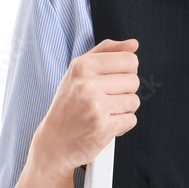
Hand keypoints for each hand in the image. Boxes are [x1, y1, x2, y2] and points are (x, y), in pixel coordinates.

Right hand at [30, 38, 140, 179]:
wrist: (54, 142)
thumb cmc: (70, 104)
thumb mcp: (80, 72)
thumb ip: (107, 52)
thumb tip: (133, 44)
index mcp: (81, 66)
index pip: (129, 60)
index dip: (126, 71)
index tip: (112, 80)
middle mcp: (86, 84)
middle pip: (134, 80)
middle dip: (124, 91)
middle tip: (104, 99)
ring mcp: (95, 106)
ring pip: (134, 101)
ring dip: (123, 109)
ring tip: (104, 112)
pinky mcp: (103, 127)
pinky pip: (131, 119)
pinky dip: (122, 124)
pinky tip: (105, 124)